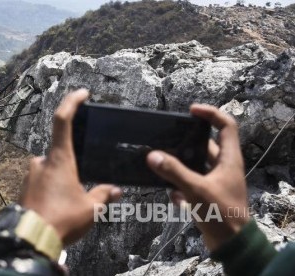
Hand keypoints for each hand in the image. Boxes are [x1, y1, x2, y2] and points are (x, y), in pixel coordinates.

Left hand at [20, 89, 121, 245]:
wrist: (29, 239)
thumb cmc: (61, 219)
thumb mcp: (90, 208)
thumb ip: (103, 195)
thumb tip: (115, 191)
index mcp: (59, 159)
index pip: (63, 121)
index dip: (72, 103)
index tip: (82, 94)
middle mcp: (41, 162)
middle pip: (60, 151)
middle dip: (73, 164)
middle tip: (81, 185)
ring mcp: (30, 175)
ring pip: (51, 169)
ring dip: (62, 180)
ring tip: (72, 202)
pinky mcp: (24, 189)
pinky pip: (42, 182)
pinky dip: (52, 189)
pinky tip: (59, 206)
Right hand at [147, 104, 249, 250]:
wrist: (231, 244)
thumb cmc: (222, 212)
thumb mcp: (197, 190)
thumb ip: (174, 172)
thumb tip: (152, 156)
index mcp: (229, 159)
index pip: (226, 125)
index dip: (211, 113)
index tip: (190, 110)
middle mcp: (223, 166)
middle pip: (205, 145)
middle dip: (185, 143)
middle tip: (167, 139)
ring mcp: (215, 181)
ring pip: (195, 165)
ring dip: (179, 167)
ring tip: (162, 165)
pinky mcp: (207, 194)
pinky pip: (190, 183)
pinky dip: (180, 187)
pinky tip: (172, 196)